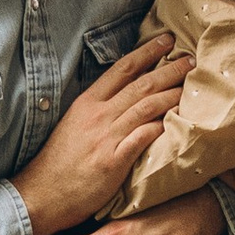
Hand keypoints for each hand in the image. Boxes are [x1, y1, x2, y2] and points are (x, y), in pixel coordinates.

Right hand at [12, 36, 184, 234]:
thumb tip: (124, 97)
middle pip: (141, 85)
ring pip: (146, 107)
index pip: (122, 69)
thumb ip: (98, 110)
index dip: (147, 52)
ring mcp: (106, 137)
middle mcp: (98, 115)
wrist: (43, 194)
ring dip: (172, 95)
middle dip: (169, 69)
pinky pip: (142, 138)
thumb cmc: (59, 162)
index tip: (166, 40)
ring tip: (191, 88)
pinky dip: (161, 127)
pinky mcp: (113, 161)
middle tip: (191, 60)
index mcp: (88, 103)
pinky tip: (178, 121)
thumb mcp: (74, 125)